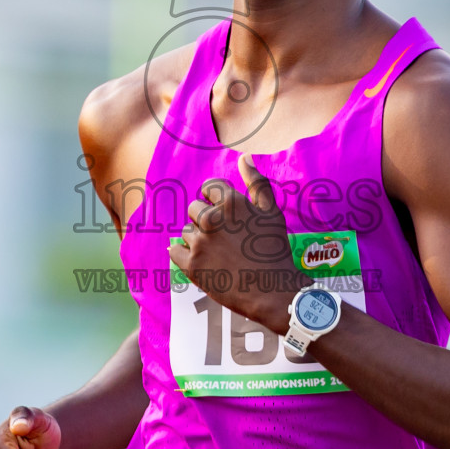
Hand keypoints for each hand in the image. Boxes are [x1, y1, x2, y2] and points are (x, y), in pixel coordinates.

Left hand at [169, 154, 299, 329]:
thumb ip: (257, 182)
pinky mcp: (191, 266)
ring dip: (197, 238)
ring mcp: (199, 243)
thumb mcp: (272, 212)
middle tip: (225, 238)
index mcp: (230, 203)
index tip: (225, 214)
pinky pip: (174, 251)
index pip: (209, 187)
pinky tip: (202, 260)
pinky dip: (184, 254)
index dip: (216, 199)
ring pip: (186, 231)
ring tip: (219, 253)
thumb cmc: (274, 250)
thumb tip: (244, 157)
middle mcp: (210, 219)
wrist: (272, 291)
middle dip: (206, 219)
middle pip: (194, 208)